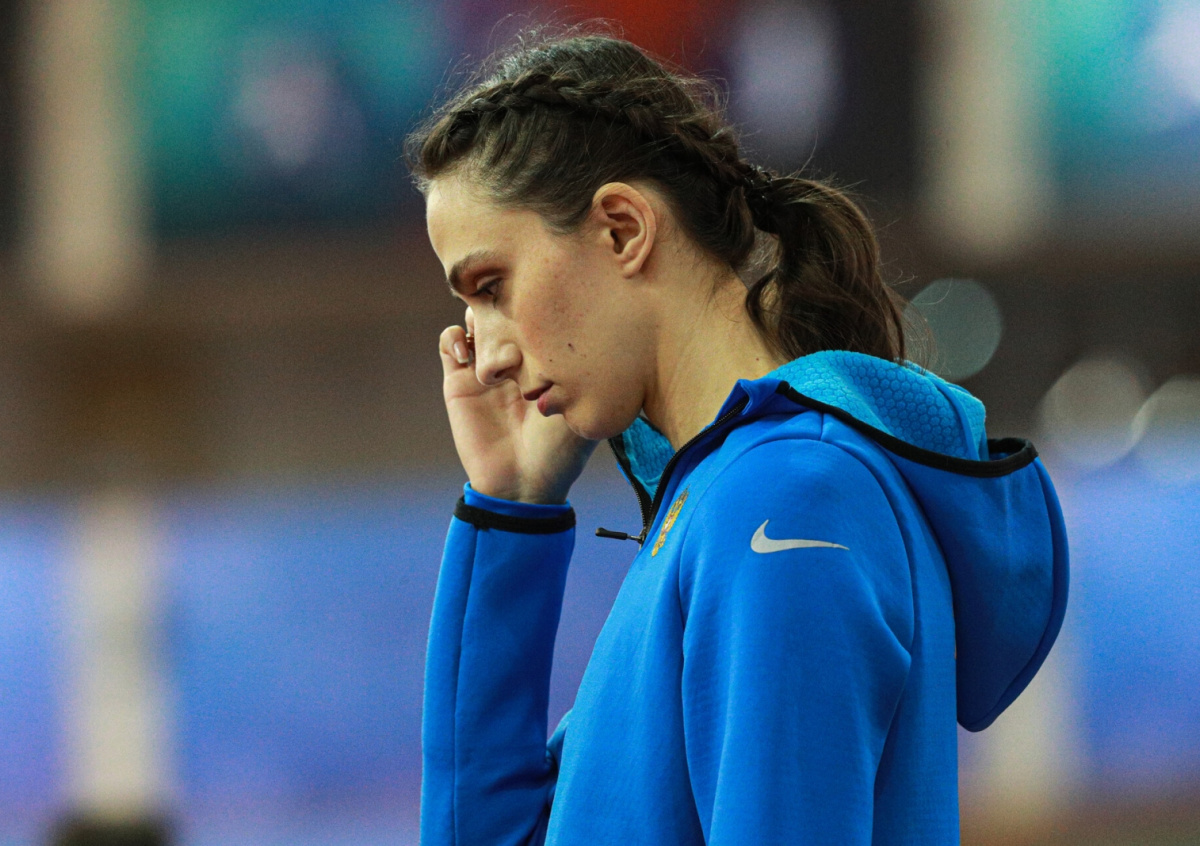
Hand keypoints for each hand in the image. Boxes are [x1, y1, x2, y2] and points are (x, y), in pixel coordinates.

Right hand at [438, 312, 596, 504]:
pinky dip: (455, 338)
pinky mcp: (458, 381)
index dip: (536, 297)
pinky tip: (470, 356)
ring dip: (482, 318)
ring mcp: (486, 365)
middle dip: (506, 299)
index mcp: (545, 356)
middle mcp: (516, 355)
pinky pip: (449, 343)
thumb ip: (582, 367)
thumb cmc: (561, 448)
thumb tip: (589, 325)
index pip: (537, 310)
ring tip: (496, 341)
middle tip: (515, 315)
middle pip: (504, 304)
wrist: (524, 483)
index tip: (539, 299)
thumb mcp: (582, 403)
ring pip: (476, 317)